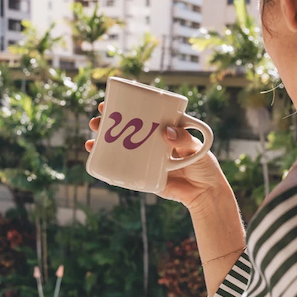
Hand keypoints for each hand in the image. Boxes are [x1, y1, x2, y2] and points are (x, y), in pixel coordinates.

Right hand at [86, 102, 228, 210]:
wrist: (205, 194)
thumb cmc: (205, 166)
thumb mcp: (197, 149)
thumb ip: (183, 139)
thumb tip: (164, 131)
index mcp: (164, 129)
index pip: (141, 114)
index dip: (123, 106)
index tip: (108, 103)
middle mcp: (151, 142)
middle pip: (125, 129)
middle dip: (106, 123)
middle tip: (96, 121)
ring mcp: (146, 159)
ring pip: (121, 148)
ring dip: (102, 143)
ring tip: (90, 141)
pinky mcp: (145, 176)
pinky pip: (124, 169)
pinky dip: (109, 164)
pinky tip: (96, 159)